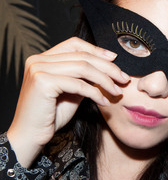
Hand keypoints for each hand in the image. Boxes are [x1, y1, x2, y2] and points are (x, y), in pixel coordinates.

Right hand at [6, 37, 129, 167]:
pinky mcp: (43, 82)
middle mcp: (38, 60)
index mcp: (42, 58)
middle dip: (108, 67)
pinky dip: (95, 93)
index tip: (115, 59)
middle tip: (124, 78)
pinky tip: (104, 102)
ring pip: (83, 68)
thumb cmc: (52, 115)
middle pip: (82, 56)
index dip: (97, 50)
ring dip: (105, 80)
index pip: (74, 44)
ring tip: (117, 92)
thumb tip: (109, 66)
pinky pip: (79, 84)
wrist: (31, 135)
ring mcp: (39, 69)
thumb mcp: (72, 91)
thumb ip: (84, 77)